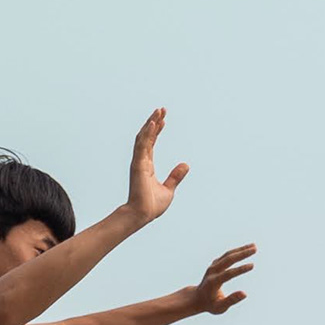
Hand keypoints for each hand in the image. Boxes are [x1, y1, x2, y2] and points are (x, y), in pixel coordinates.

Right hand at [124, 108, 187, 223]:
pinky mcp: (138, 165)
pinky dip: (148, 134)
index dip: (157, 131)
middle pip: (147, 136)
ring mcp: (139, 162)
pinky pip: (143, 146)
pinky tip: (154, 124)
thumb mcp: (169, 189)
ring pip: (144, 138)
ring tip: (158, 112)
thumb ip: (175, 176)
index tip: (163, 120)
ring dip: (151, 124)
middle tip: (161, 109)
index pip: (151, 143)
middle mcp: (141, 161)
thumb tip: (186, 165)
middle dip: (153, 122)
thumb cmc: (152, 205)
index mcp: (147, 166)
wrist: (143, 215)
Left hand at [189, 245, 256, 316]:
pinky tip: (245, 249)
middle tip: (255, 249)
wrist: (197, 298)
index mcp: (213, 282)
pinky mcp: (215, 264)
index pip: (228, 274)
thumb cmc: (210, 305)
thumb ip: (231, 300)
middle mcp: (212, 271)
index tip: (252, 265)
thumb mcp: (220, 307)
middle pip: (228, 259)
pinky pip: (227, 255)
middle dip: (242, 253)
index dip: (240, 269)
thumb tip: (245, 294)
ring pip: (228, 255)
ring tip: (254, 246)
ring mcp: (213, 266)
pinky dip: (236, 251)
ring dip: (241, 249)